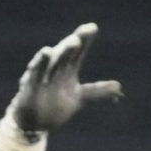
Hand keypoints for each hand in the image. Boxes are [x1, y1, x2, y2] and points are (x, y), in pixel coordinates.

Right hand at [7, 24, 121, 135]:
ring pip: (54, 60)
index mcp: (68, 69)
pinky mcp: (31, 86)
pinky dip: (41, 63)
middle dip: (74, 44)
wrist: (34, 123)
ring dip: (64, 50)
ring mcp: (43, 76)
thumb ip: (98, 92)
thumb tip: (120, 88)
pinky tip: (46, 52)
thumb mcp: (80, 98)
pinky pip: (36, 73)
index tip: (93, 28)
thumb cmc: (55, 106)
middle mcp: (56, 69)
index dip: (85, 39)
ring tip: (74, 41)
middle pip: (66, 53)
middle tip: (83, 34)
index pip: (78, 52)